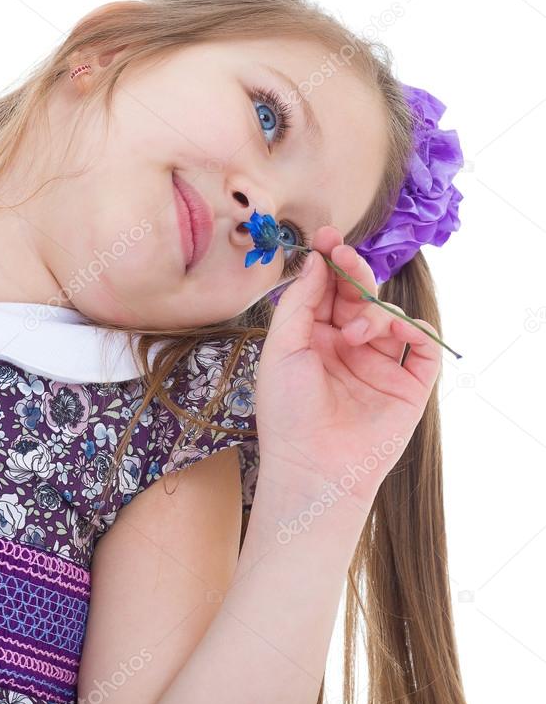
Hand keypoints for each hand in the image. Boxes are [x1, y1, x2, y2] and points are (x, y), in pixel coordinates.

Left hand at [254, 226, 442, 503]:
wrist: (314, 466)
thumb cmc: (287, 412)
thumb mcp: (282, 348)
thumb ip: (300, 302)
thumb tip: (316, 261)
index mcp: (314, 339)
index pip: (327, 292)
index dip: (329, 264)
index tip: (327, 236)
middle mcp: (348, 348)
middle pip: (359, 296)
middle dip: (353, 272)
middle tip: (343, 253)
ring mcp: (380, 364)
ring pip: (390, 314)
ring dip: (372, 310)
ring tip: (354, 332)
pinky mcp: (409, 383)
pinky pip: (422, 343)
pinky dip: (409, 328)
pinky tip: (384, 332)